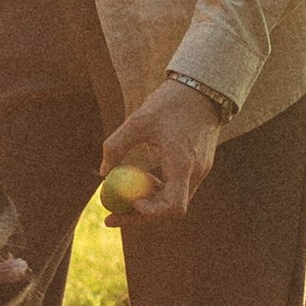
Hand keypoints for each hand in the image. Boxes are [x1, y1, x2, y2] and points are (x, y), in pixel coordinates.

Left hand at [99, 77, 225, 224]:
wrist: (203, 88)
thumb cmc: (170, 102)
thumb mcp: (137, 120)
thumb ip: (117, 144)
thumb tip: (102, 172)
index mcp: (183, 164)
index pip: (173, 207)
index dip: (150, 213)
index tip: (128, 204)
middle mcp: (195, 172)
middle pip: (170, 210)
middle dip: (140, 215)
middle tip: (111, 217)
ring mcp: (200, 170)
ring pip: (175, 200)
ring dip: (150, 202)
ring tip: (124, 197)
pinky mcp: (199, 166)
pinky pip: (179, 187)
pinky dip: (160, 190)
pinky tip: (141, 180)